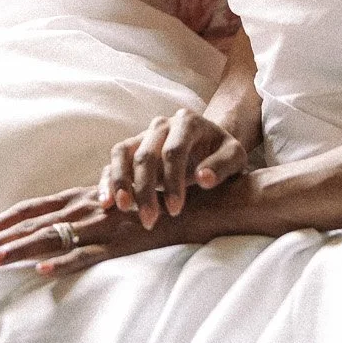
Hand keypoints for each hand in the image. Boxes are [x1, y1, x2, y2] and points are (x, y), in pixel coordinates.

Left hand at [0, 184, 189, 278]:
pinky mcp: (122, 242)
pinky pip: (90, 255)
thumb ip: (93, 214)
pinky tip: (44, 270)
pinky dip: (66, 262)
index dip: (0, 223)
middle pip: (31, 223)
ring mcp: (103, 226)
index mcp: (82, 199)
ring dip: (19, 250)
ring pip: (52, 238)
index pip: (31, 209)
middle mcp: (87, 208)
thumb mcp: (119, 205)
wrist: (201, 199)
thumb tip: (65, 228)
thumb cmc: (160, 202)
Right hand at [99, 111, 247, 226]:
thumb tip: (204, 178)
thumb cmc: (221, 154)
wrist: (210, 146)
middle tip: (150, 220)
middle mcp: (161, 125)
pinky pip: (114, 162)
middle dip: (145, 190)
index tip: (177, 210)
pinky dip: (108, 181)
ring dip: (120, 183)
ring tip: (123, 208)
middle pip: (146, 155)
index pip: (173, 151)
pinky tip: (107, 202)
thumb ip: (223, 165)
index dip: (173, 182)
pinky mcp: (131, 149)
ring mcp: (143, 136)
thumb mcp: (235, 157)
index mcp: (188, 122)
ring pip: (122, 154)